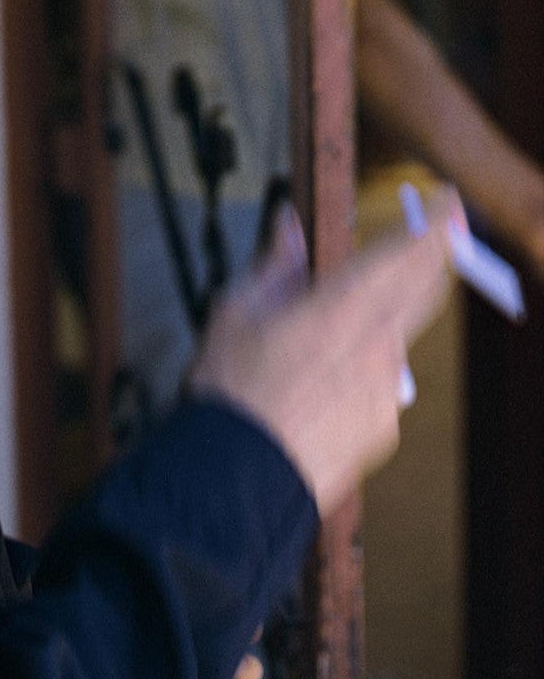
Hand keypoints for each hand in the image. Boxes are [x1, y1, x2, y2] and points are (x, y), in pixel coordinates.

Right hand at [189, 195, 453, 516]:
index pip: (407, 253)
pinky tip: (325, 376)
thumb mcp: (237, 313)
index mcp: (341, 308)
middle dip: (433, 256)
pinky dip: (368, 362)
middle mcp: (377, 346)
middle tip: (434, 233)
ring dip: (390, 312)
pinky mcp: (384, 424)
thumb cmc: (232, 392)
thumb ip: (275, 266)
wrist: (241, 478)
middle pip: (424, 288)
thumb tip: (288, 226)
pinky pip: (385, 378)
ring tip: (343, 317)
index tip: (446, 201)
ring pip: (401, 334)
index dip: (435, 222)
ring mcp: (387, 388)